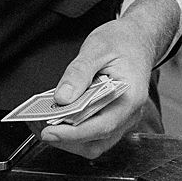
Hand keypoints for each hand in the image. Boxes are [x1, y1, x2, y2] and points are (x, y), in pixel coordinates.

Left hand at [38, 0, 176, 159]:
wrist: (139, 37)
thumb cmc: (123, 41)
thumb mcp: (97, 48)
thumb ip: (79, 73)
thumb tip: (62, 98)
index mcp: (130, 97)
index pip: (102, 126)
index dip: (74, 134)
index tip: (49, 132)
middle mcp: (129, 113)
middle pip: (98, 141)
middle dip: (67, 139)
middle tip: (42, 128)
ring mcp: (122, 118)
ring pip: (95, 143)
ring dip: (70, 139)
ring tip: (46, 124)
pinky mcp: (113, 117)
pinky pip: (94, 134)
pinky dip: (75, 131)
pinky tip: (59, 118)